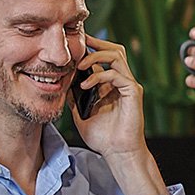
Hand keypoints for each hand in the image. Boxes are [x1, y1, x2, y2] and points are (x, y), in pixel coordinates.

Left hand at [72, 37, 166, 194]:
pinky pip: (117, 74)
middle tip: (79, 41)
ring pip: (116, 56)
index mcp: (110, 84)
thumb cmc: (103, 137)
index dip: (91, 48)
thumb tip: (60, 86)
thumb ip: (73, 99)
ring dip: (95, 57)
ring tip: (79, 65)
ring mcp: (128, 85)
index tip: (73, 43)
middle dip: (97, 42)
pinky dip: (100, 76)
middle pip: (114, 49)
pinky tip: (85, 85)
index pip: (103, 57)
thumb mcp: (80, 114)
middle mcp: (121, 81)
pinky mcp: (133, 92)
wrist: (117, 153)